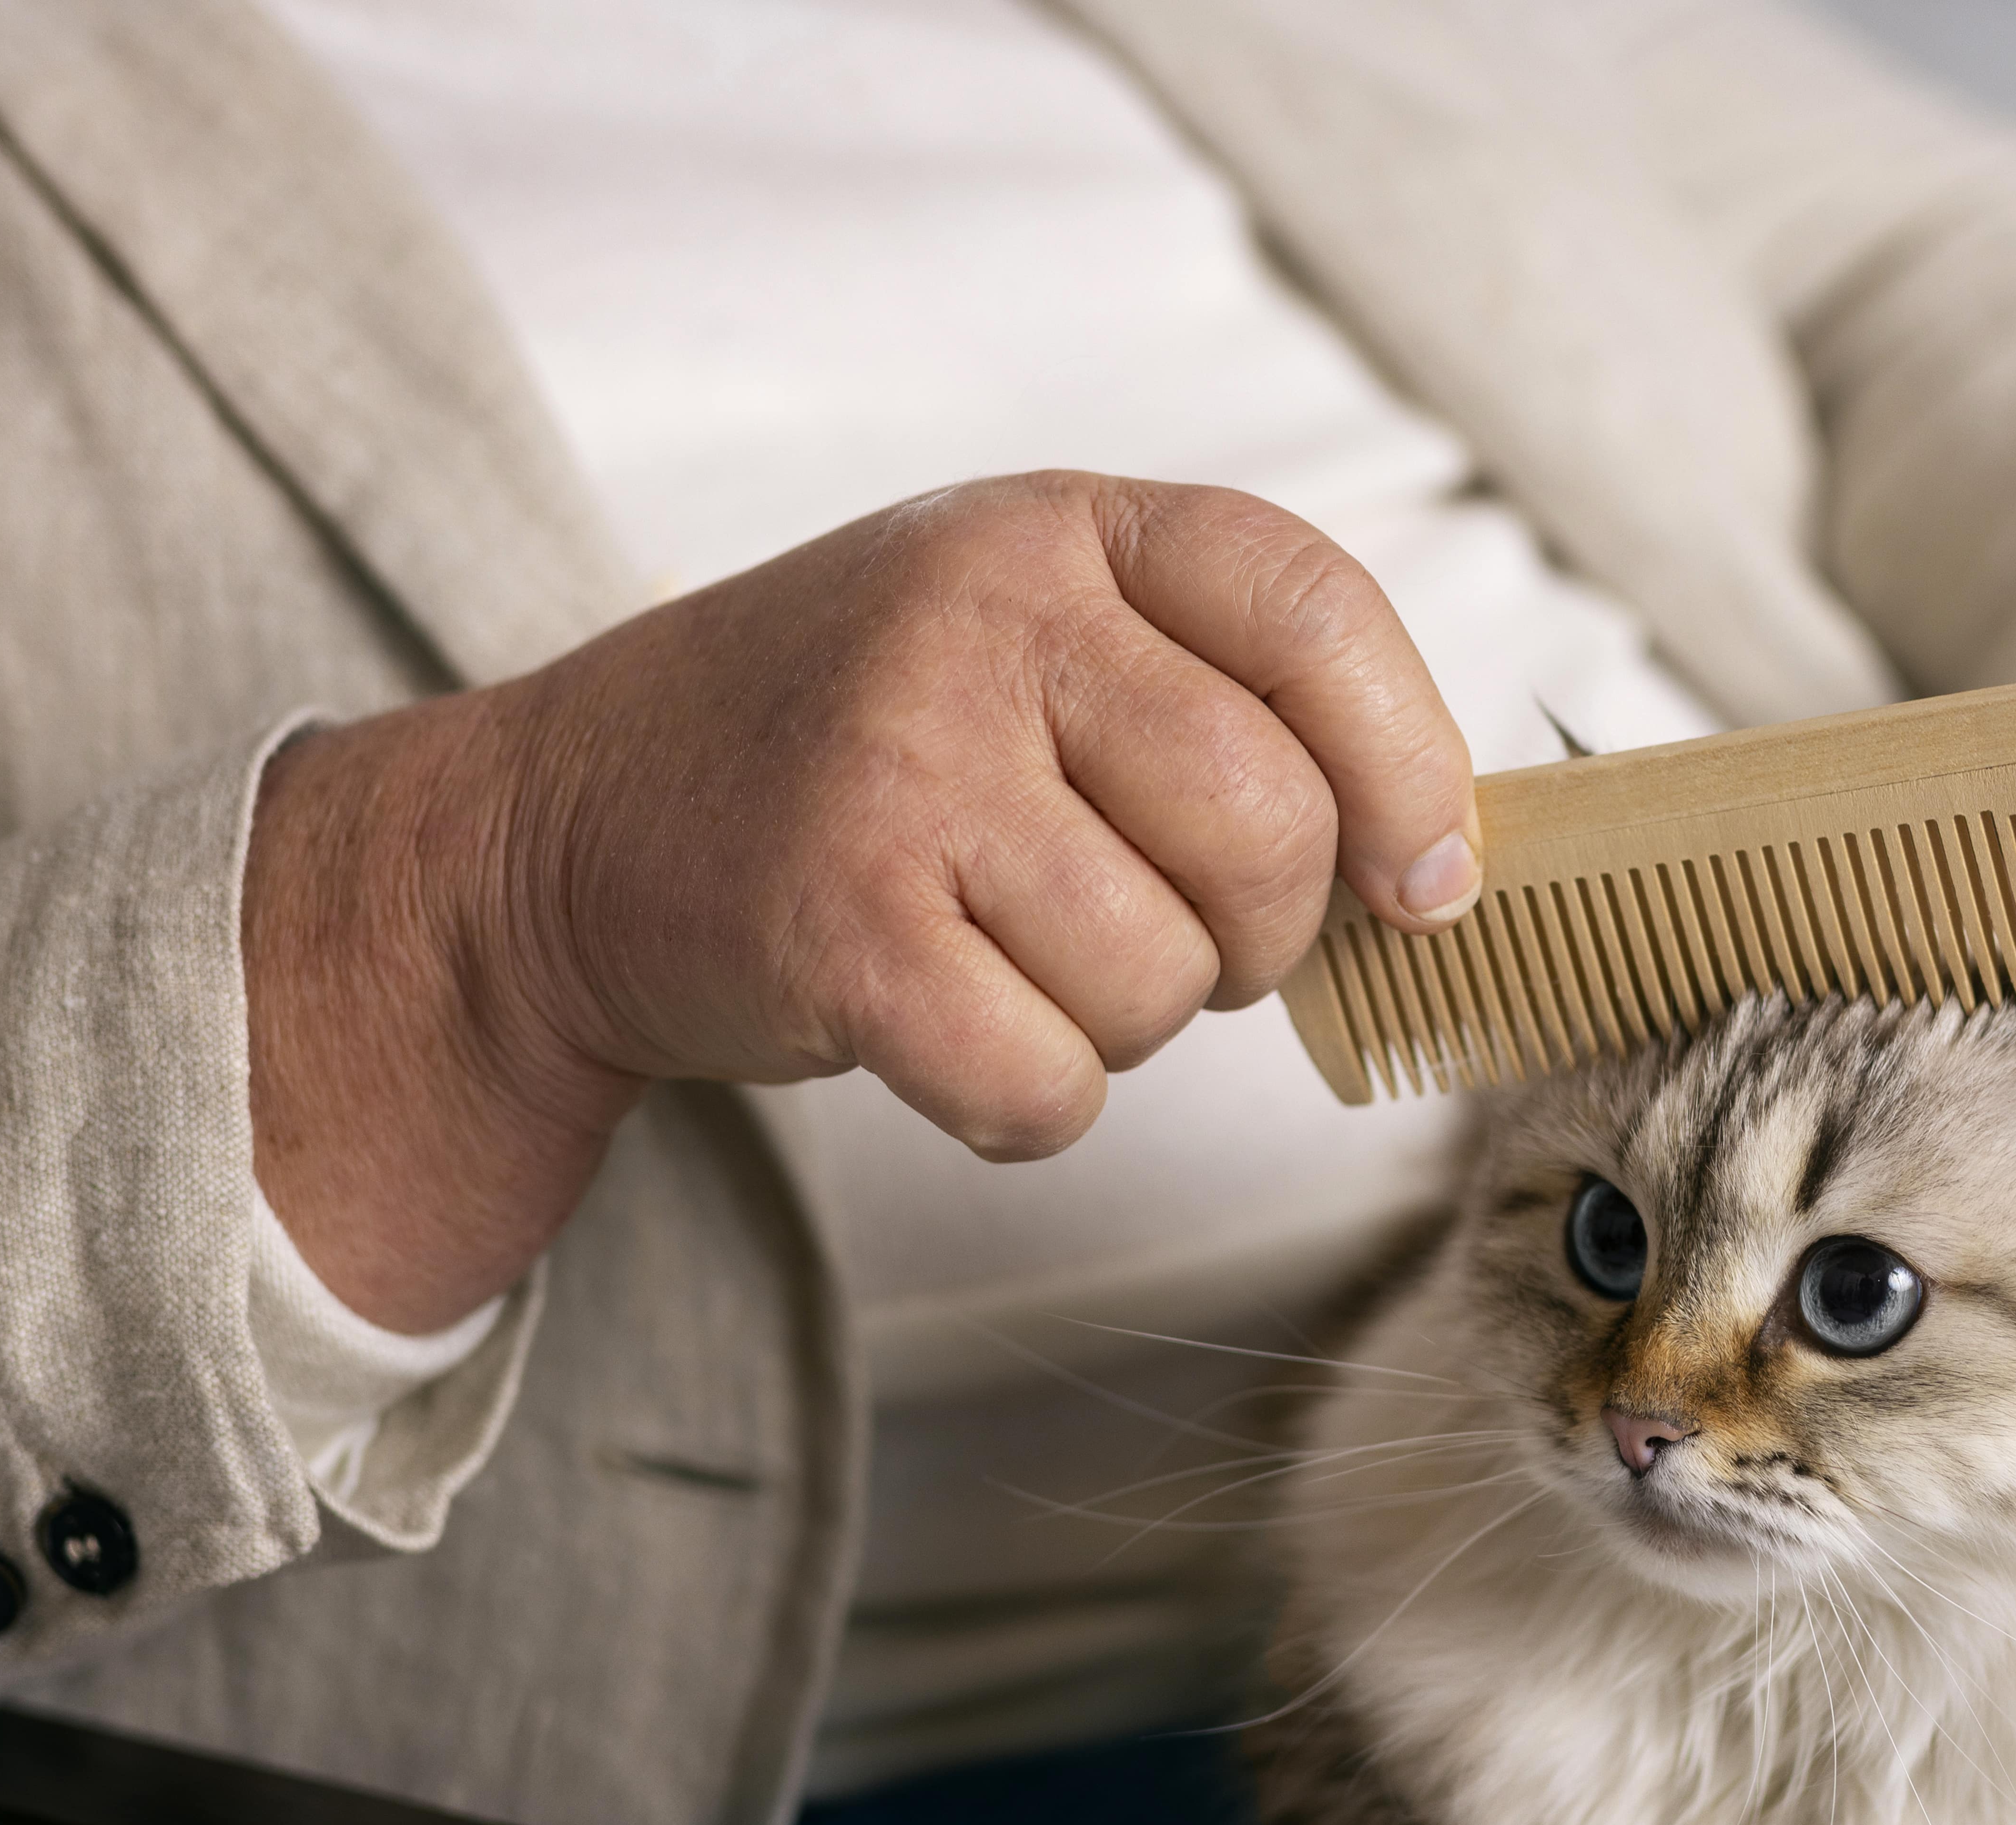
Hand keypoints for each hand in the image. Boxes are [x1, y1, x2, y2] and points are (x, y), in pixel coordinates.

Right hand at [247, 473, 1476, 1330]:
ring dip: (1121, 1023)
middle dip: (1256, 934)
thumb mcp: (1033, 644)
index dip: (1408, 766)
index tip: (1426, 878)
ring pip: (1164, 979)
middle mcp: (981, 618)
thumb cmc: (860, 754)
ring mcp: (902, 769)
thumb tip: (1444, 870)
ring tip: (1010, 959)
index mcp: (1059, 531)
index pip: (1315, 617)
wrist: (571, 826)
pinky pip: (1048, 1081)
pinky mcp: (838, 928)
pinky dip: (1025, 1103)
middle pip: (1268, 827)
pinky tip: (945, 1031)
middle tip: (1154, 927)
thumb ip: (1228, 704)